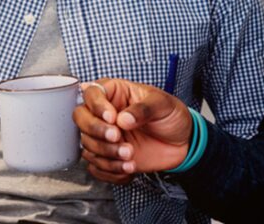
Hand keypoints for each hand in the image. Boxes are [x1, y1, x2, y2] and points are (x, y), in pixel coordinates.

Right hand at [73, 78, 192, 183]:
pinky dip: (110, 171)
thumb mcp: (163, 104)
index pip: (92, 93)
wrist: (183, 142)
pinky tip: (128, 167)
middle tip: (118, 137)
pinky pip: (96, 167)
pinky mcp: (109, 156)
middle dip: (96, 131)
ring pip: (87, 144)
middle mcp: (105, 114)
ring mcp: (105, 136)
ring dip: (106, 154)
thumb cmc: (171, 115)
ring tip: (130, 154)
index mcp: (116, 93)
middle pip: (81, 118)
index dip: (97, 106)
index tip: (112, 117)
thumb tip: (123, 118)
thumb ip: (143, 109)